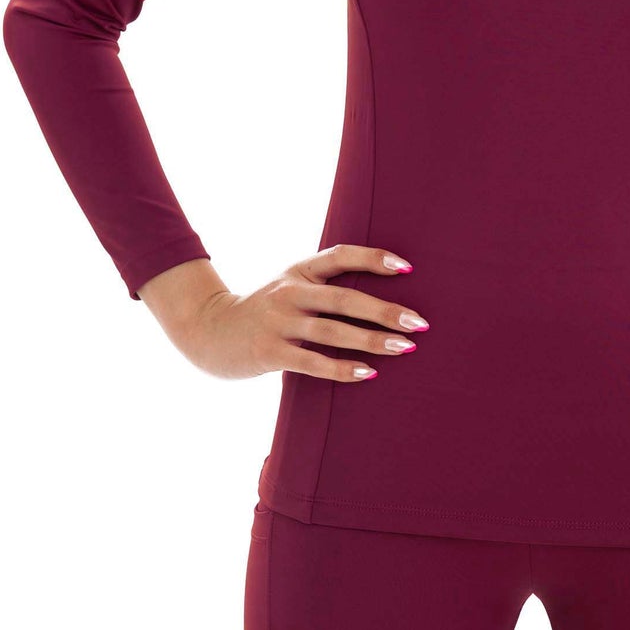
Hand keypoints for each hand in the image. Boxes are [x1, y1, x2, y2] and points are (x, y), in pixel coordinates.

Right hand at [163, 243, 429, 381]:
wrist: (210, 331)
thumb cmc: (265, 310)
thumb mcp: (290, 285)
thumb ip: (324, 284)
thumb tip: (380, 293)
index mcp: (300, 270)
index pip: (341, 255)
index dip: (374, 259)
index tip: (407, 268)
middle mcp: (291, 291)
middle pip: (345, 298)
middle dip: (385, 311)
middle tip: (419, 323)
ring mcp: (279, 322)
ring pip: (333, 331)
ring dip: (372, 341)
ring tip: (404, 348)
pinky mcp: (270, 352)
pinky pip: (313, 362)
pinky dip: (342, 368)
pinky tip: (368, 373)